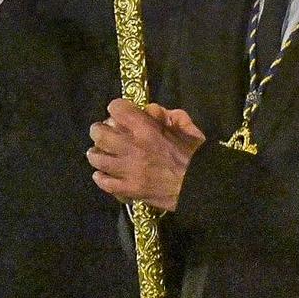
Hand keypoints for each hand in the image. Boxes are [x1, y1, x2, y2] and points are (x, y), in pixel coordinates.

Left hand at [89, 99, 205, 211]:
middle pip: (99, 133)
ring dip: (97, 154)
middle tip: (104, 133)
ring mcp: (127, 170)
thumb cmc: (196, 155)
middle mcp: (131, 147)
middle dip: (100, 130)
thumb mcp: (187, 127)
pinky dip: (101, 177)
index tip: (121, 114)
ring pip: (97, 158)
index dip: (118, 108)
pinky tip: (103, 174)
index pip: (117, 108)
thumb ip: (169, 115)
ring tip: (100, 154)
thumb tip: (151, 111)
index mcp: (146, 129)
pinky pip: (104, 182)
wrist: (201, 187)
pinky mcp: (129, 189)